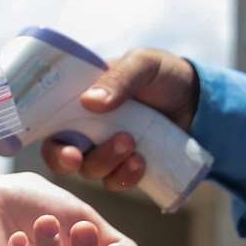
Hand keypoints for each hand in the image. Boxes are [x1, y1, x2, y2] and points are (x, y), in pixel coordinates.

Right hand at [41, 49, 199, 189]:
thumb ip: (119, 78)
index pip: (47, 127)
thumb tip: (89, 101)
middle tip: (80, 158)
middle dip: (68, 161)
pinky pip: (116, 182)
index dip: (49, 142)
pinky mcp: (125, 168)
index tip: (66, 152)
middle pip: (61, 156)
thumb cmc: (162, 75)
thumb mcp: (143, 64)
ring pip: (90, 170)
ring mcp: (104, 151)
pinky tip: (141, 162)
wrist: (198, 100)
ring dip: (106, 163)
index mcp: (76, 104)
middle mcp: (84, 130)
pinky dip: (125, 177)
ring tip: (132, 144)